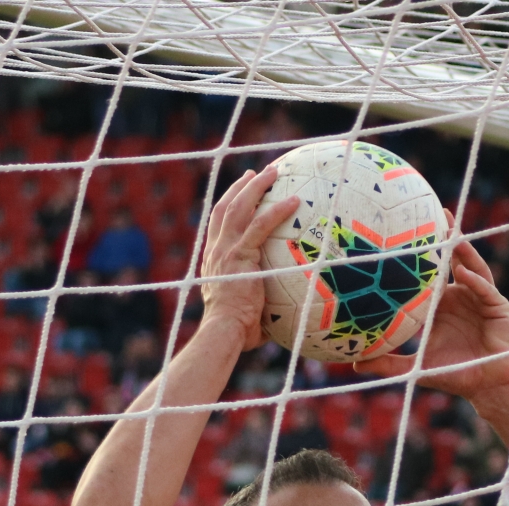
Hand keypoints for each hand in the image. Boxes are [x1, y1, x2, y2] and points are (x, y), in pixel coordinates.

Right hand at [197, 166, 301, 348]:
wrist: (224, 330)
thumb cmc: (236, 330)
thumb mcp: (246, 309)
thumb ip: (260, 300)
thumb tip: (284, 310)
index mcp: (213, 260)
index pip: (217, 224)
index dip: (228, 204)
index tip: (239, 191)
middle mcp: (216, 250)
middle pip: (225, 207)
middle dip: (241, 187)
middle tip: (257, 172)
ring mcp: (225, 250)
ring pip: (239, 207)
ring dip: (256, 186)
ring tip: (274, 172)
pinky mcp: (239, 254)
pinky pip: (261, 226)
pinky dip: (277, 211)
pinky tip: (295, 201)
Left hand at [351, 239, 508, 410]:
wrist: (488, 386)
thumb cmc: (455, 373)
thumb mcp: (416, 367)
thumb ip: (388, 363)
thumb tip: (355, 364)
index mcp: (442, 305)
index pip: (429, 275)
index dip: (421, 256)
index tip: (406, 236)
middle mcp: (461, 295)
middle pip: (453, 261)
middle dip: (445, 238)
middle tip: (433, 214)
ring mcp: (481, 298)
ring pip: (472, 267)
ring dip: (462, 250)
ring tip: (451, 232)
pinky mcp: (498, 306)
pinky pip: (485, 289)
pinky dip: (474, 280)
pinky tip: (462, 272)